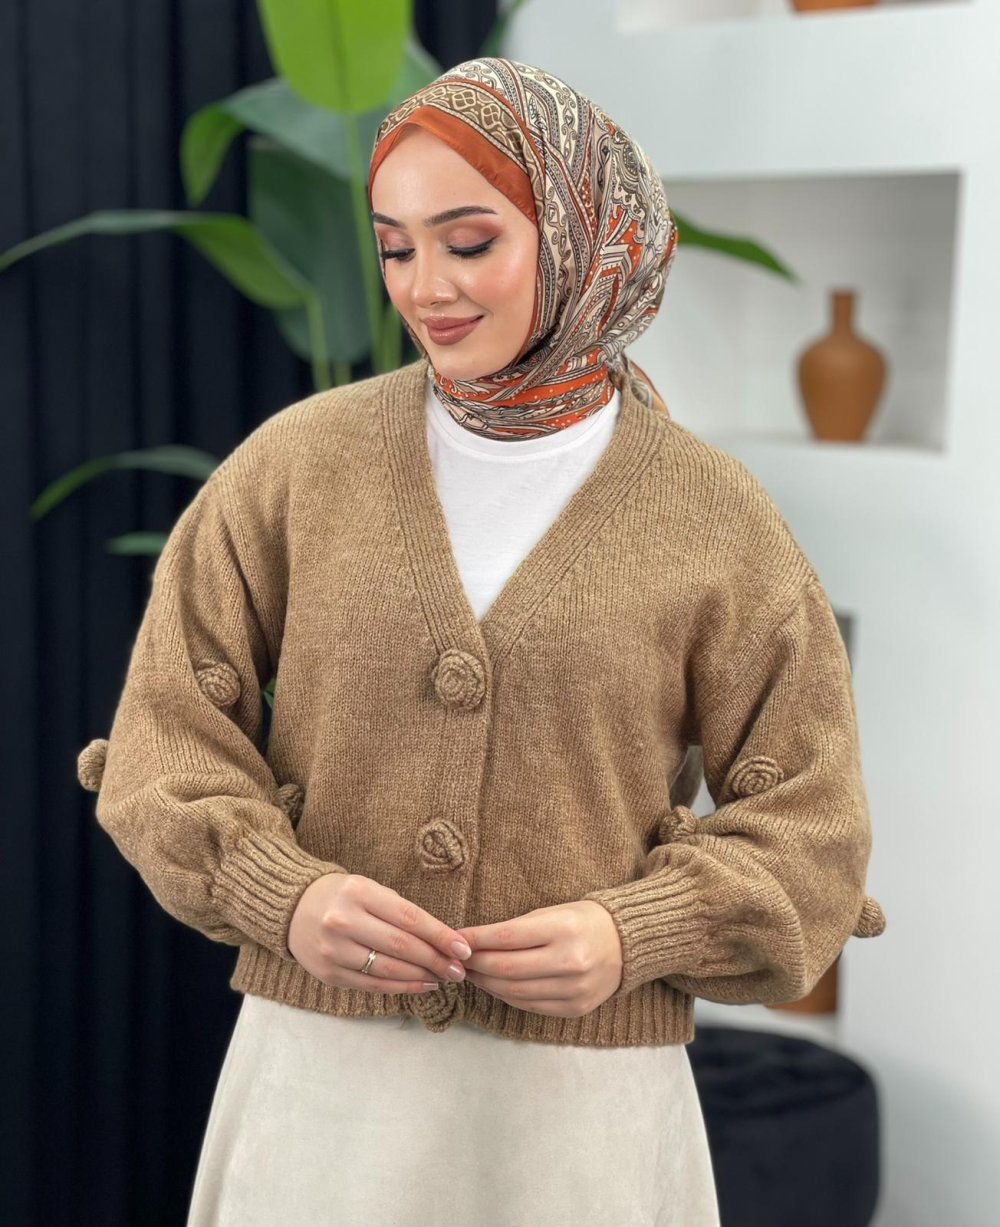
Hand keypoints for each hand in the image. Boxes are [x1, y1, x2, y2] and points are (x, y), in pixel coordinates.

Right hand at [287, 873, 472, 994]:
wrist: (293, 909)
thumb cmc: (342, 897)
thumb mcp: (368, 889)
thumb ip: (400, 911)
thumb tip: (442, 939)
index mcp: (358, 892)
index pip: (409, 917)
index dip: (440, 935)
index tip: (463, 948)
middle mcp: (343, 921)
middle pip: (401, 946)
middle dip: (436, 960)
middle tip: (459, 970)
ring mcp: (334, 950)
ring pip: (389, 969)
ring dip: (422, 977)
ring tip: (444, 978)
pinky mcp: (329, 974)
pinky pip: (373, 985)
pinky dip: (402, 987)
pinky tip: (422, 985)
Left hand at [455, 900, 623, 1018]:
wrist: (626, 944)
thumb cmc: (583, 921)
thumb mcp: (553, 912)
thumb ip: (516, 929)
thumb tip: (474, 943)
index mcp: (564, 929)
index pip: (507, 937)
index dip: (477, 940)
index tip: (456, 938)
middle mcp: (570, 961)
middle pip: (507, 969)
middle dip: (476, 964)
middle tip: (458, 959)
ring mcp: (574, 989)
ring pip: (515, 992)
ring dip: (487, 984)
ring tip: (472, 973)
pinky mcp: (575, 1008)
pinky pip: (530, 1006)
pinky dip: (507, 996)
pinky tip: (495, 986)